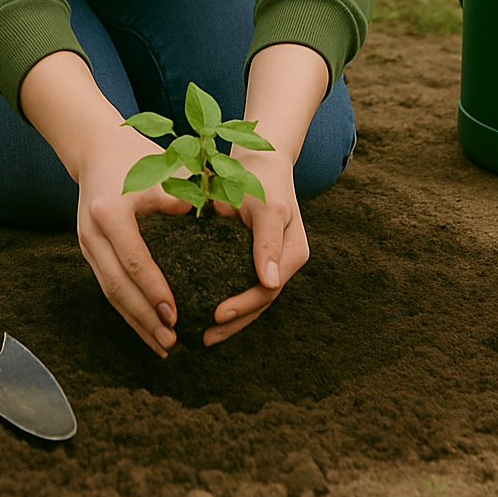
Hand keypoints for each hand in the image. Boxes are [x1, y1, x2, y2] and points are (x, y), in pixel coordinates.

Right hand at [19, 50, 188, 358]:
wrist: (95, 147)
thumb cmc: (137, 155)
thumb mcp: (163, 169)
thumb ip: (184, 192)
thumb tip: (207, 214)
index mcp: (111, 213)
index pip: (135, 261)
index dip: (154, 290)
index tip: (175, 314)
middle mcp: (92, 233)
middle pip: (118, 286)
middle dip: (143, 319)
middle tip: (170, 342)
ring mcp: (86, 243)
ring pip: (110, 292)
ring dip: (135, 321)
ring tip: (161, 345)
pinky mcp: (88, 250)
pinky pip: (108, 285)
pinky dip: (127, 308)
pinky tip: (145, 325)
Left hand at [203, 146, 308, 345]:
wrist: (260, 159)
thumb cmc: (263, 178)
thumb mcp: (267, 206)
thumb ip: (267, 241)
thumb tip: (269, 282)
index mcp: (292, 252)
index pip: (267, 289)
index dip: (243, 306)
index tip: (216, 315)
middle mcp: (284, 261)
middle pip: (261, 301)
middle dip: (236, 322)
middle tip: (205, 336)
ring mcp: (271, 261)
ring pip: (254, 299)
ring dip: (233, 320)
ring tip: (205, 336)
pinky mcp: (256, 258)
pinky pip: (244, 285)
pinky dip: (231, 301)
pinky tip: (207, 314)